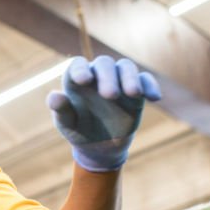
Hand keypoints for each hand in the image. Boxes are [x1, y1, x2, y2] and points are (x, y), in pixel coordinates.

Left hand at [47, 56, 161, 171]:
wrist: (99, 145)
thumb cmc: (79, 130)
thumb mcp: (68, 124)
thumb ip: (61, 110)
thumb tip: (55, 97)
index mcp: (77, 80)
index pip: (78, 65)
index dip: (80, 69)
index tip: (84, 81)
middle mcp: (98, 75)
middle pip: (104, 64)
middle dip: (107, 77)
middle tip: (110, 96)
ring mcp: (118, 80)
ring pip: (126, 67)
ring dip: (130, 78)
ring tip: (133, 94)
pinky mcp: (136, 91)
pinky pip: (145, 80)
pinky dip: (150, 86)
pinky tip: (154, 98)